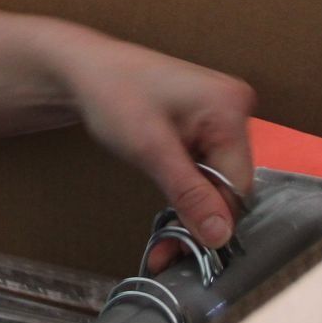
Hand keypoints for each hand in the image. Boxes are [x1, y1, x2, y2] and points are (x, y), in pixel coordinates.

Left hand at [53, 33, 254, 271]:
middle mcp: (234, 108)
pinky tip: (170, 210)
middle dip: (200, 220)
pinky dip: (187, 191)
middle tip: (167, 252)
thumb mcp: (150, 149)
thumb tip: (220, 236)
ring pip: (216, 180)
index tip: (183, 252)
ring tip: (165, 241)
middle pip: (229, 183)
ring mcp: (220, 114)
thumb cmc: (112, 95)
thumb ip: (189, 193)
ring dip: (192, 210)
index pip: (238, 183)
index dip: (213, 220)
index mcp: (230, 107)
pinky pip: (205, 167)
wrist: (83, 70)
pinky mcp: (205, 123)